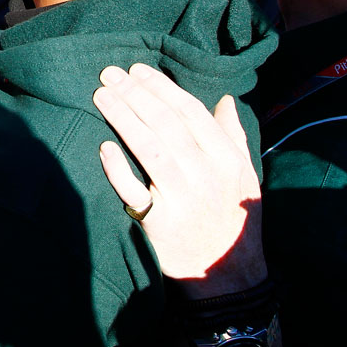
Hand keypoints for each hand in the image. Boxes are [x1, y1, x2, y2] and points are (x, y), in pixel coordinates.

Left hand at [93, 63, 266, 297]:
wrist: (230, 275)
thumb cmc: (235, 219)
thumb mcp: (245, 176)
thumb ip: (233, 136)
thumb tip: (226, 99)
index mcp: (227, 159)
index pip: (190, 112)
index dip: (162, 87)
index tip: (138, 70)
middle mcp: (205, 174)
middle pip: (165, 124)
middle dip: (135, 94)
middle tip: (110, 74)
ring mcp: (182, 198)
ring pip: (148, 149)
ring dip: (122, 118)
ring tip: (101, 95)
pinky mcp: (160, 222)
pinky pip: (134, 192)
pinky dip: (118, 169)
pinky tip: (103, 146)